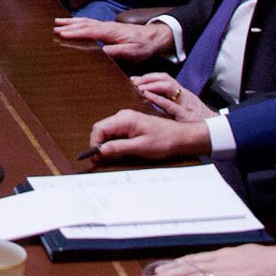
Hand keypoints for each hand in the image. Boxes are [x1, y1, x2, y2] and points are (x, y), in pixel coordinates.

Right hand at [53, 16, 171, 60]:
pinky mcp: (107, 28)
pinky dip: (78, 22)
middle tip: (53, 26)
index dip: (74, 32)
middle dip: (68, 25)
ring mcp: (106, 26)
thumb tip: (99, 52)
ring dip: (71, 22)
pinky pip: (89, 23)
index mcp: (109, 32)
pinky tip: (73, 23)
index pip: (88, 32)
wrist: (154, 37)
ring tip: (57, 22)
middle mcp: (105, 26)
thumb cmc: (142, 46)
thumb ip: (115, 52)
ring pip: (85, 22)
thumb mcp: (131, 52)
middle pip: (83, 24)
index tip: (61, 33)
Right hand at [88, 108, 210, 163]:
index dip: (95, 142)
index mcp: (125, 119)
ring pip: (108, 132)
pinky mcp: (131, 125)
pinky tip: (122, 151)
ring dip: (107, 144)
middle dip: (100, 144)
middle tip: (103, 159)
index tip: (96, 156)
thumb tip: (100, 151)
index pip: (99, 128)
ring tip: (115, 156)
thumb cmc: (164, 140)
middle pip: (101, 129)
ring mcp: (127, 119)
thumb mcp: (140, 147)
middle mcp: (123, 116)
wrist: (180, 136)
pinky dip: (115, 142)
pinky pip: (116, 133)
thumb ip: (118, 148)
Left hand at [131, 72, 216, 121]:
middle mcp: (184, 95)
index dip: (150, 76)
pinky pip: (171, 105)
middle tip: (134, 81)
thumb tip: (149, 99)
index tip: (136, 79)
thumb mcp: (184, 109)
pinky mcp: (185, 116)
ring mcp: (185, 104)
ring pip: (168, 87)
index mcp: (183, 93)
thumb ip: (169, 103)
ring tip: (139, 86)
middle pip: (165, 79)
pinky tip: (147, 96)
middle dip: (148, 78)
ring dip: (152, 85)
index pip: (165, 78)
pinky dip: (158, 99)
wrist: (215, 132)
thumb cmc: (197, 122)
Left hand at [149, 245, 275, 275]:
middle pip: (190, 267)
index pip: (194, 259)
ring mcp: (229, 272)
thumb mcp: (248, 258)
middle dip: (170, 274)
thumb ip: (232, 263)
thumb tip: (220, 269)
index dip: (176, 265)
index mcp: (225, 255)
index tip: (161, 269)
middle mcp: (223, 261)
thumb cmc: (274, 263)